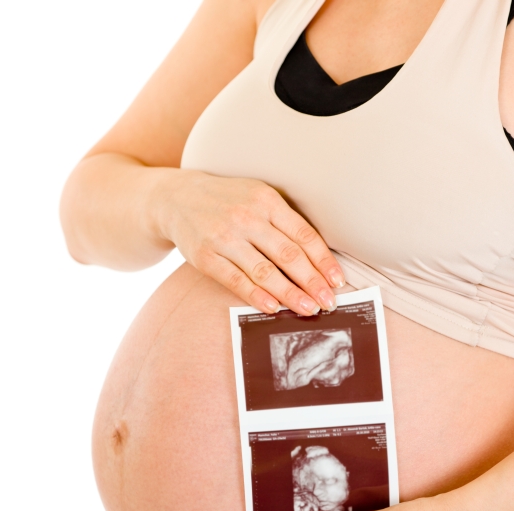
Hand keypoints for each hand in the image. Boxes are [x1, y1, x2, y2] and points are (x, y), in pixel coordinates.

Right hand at [158, 171, 344, 314]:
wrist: (175, 199)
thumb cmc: (228, 202)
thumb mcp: (258, 198)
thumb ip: (284, 222)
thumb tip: (319, 260)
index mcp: (266, 200)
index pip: (303, 235)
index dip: (323, 260)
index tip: (337, 281)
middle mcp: (246, 217)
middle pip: (288, 255)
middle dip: (312, 282)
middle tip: (329, 302)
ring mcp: (224, 237)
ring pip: (264, 271)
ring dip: (290, 294)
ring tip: (308, 309)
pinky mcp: (205, 257)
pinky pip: (236, 281)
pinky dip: (257, 296)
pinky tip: (274, 308)